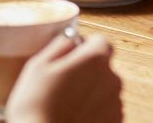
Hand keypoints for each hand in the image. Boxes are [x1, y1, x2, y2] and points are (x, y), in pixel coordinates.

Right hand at [6, 34, 122, 122]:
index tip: (69, 58)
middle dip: (86, 71)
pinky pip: (105, 109)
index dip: (83, 47)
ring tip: (65, 105)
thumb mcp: (37, 66)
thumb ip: (59, 44)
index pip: (100, 41)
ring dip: (89, 92)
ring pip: (103, 88)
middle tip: (61, 85)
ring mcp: (116, 102)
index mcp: (95, 59)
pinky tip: (74, 117)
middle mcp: (112, 78)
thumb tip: (71, 38)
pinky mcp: (115, 121)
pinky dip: (93, 111)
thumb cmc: (37, 108)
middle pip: (102, 66)